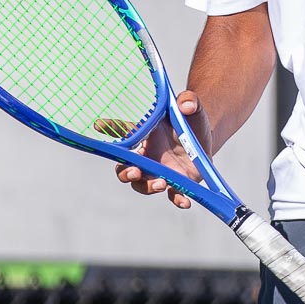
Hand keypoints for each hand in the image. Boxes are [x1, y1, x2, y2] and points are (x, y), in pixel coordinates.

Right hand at [100, 90, 211, 209]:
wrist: (205, 138)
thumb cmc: (191, 122)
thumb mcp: (192, 109)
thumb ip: (189, 101)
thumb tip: (186, 103)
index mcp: (146, 135)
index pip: (125, 131)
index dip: (110, 128)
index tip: (99, 124)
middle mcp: (147, 156)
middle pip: (125, 168)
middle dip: (126, 172)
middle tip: (135, 171)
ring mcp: (159, 172)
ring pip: (143, 185)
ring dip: (148, 187)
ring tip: (161, 184)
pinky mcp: (176, 183)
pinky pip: (173, 196)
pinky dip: (177, 200)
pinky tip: (185, 202)